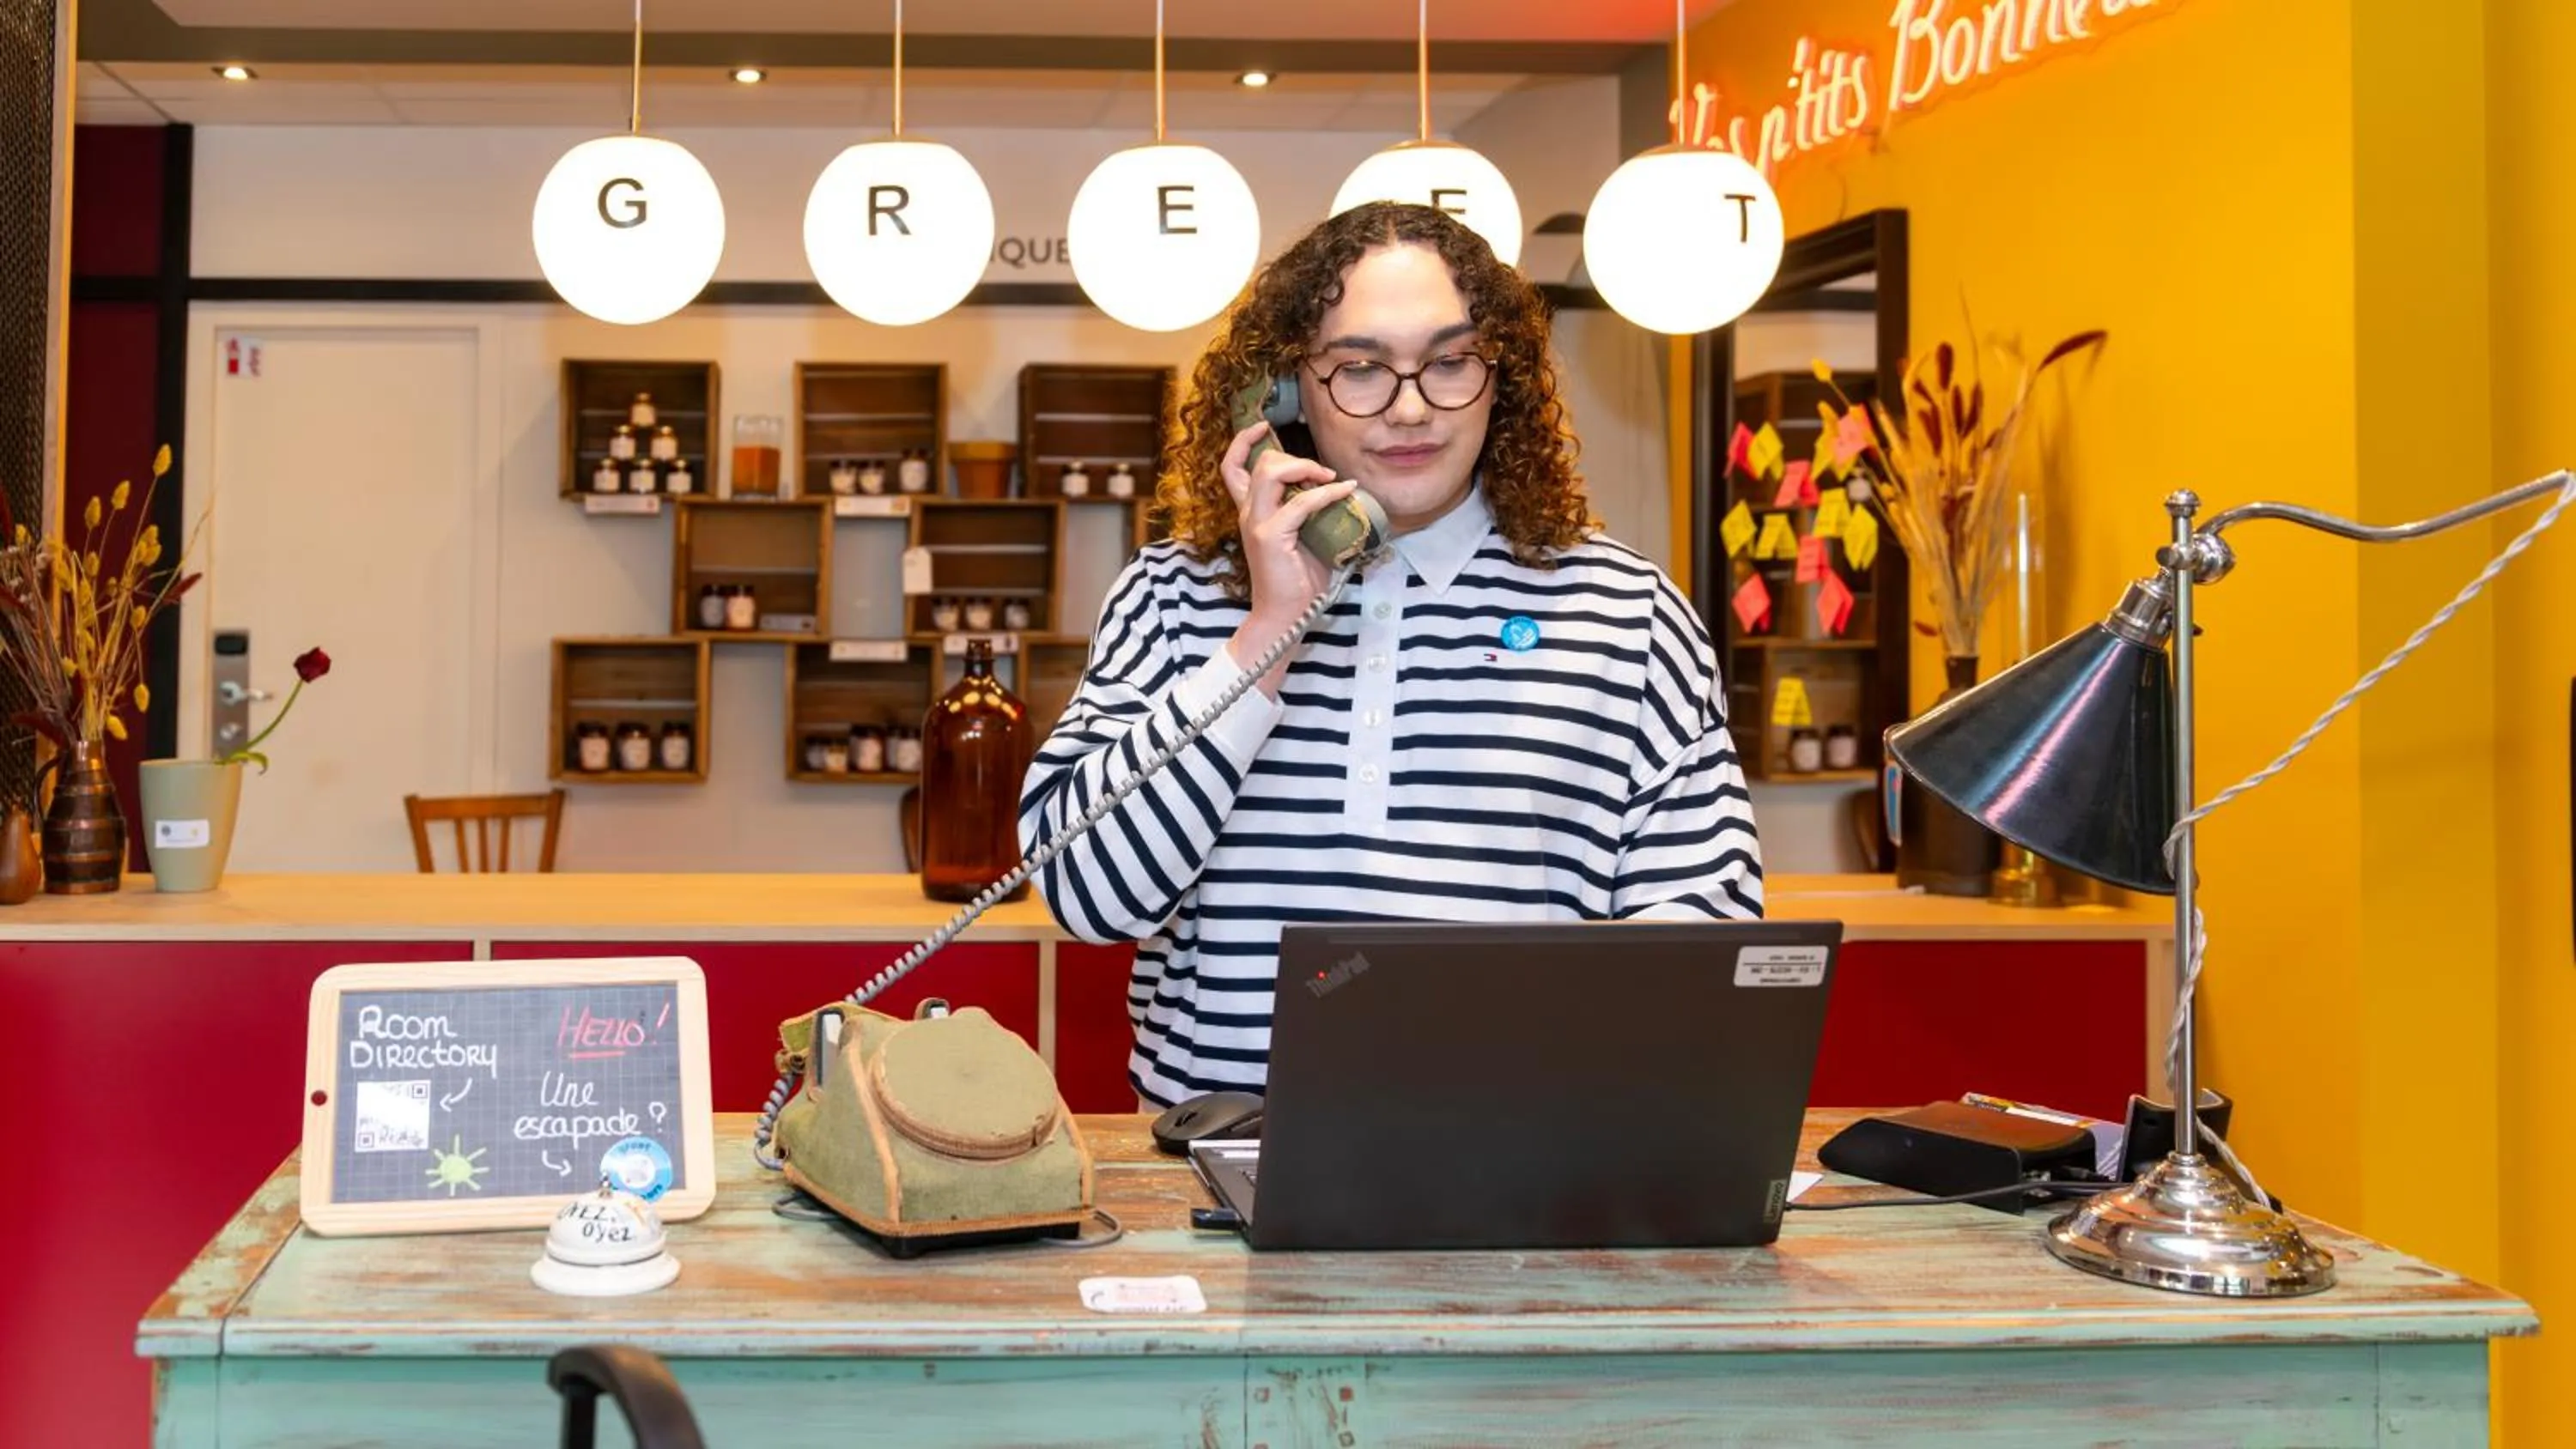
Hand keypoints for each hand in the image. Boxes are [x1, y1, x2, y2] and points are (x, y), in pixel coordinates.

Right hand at [1219, 419, 1355, 696]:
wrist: (1285, 615)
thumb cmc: (1297, 579)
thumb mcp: (1303, 535)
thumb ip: (1309, 511)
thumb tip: (1342, 490)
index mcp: (1251, 511)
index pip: (1232, 466)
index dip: (1243, 441)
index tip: (1262, 427)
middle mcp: (1248, 513)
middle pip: (1258, 462)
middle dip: (1293, 457)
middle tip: (1321, 472)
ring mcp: (1257, 524)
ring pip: (1271, 473)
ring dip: (1305, 468)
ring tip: (1329, 478)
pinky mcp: (1271, 537)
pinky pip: (1302, 503)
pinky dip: (1327, 492)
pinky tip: (1345, 490)